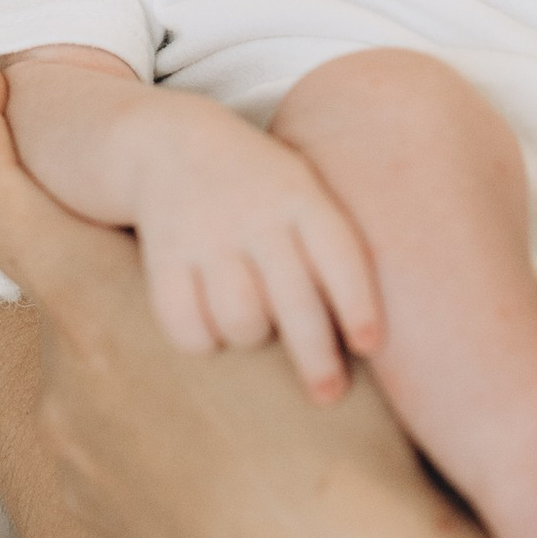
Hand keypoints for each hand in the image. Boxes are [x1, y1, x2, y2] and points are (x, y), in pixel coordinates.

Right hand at [118, 90, 378, 401]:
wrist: (168, 143)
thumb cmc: (259, 184)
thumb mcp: (303, 187)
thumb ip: (335, 242)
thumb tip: (374, 333)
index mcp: (300, 196)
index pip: (339, 255)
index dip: (358, 304)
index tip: (370, 346)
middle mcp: (254, 215)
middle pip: (294, 302)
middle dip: (316, 358)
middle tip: (329, 394)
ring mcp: (206, 237)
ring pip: (242, 321)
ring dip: (252, 337)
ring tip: (255, 325)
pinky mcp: (162, 259)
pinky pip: (186, 327)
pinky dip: (201, 340)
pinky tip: (210, 327)